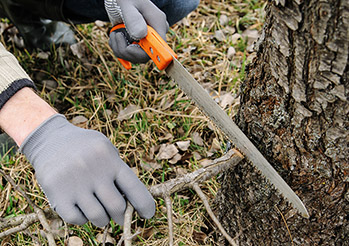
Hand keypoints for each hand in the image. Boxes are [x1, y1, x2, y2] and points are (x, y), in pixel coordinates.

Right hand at [20, 114, 154, 226]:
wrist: (49, 139)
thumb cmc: (85, 147)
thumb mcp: (106, 148)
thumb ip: (118, 170)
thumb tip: (133, 200)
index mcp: (110, 160)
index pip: (134, 188)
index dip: (145, 204)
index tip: (149, 215)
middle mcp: (94, 172)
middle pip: (117, 207)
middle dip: (121, 215)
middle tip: (119, 214)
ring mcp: (75, 184)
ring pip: (98, 217)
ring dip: (103, 219)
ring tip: (100, 211)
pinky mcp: (57, 195)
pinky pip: (78, 219)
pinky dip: (83, 219)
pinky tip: (82, 208)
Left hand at [105, 0, 168, 62]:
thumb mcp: (127, 5)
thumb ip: (133, 19)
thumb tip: (140, 35)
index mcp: (158, 24)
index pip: (158, 49)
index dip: (143, 53)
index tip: (128, 49)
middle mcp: (155, 34)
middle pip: (144, 56)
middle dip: (126, 51)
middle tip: (116, 35)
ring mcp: (147, 40)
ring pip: (135, 57)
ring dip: (119, 48)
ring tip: (115, 33)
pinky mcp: (138, 43)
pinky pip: (129, 54)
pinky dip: (119, 47)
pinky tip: (116, 35)